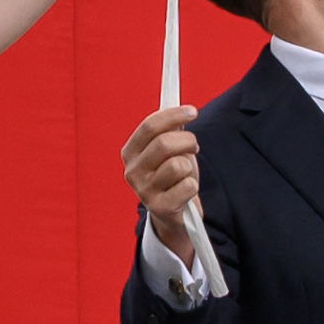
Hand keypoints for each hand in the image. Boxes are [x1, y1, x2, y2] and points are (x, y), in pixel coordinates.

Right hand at [122, 103, 200, 246]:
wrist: (171, 213)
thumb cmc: (170, 175)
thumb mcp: (166, 151)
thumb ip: (169, 131)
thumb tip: (182, 110)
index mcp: (129, 152)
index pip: (149, 126)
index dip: (173, 115)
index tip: (192, 111)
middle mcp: (132, 172)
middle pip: (164, 143)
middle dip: (187, 141)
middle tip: (194, 146)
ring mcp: (144, 191)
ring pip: (178, 165)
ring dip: (190, 166)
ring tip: (186, 172)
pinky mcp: (160, 207)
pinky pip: (187, 185)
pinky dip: (193, 185)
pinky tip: (186, 190)